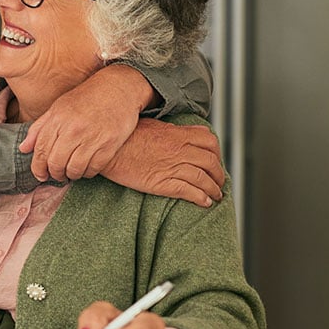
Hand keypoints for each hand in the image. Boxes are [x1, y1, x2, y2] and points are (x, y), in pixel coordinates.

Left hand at [19, 65, 150, 181]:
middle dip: (54, 174)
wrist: (118, 88)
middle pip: (56, 163)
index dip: (38, 167)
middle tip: (57, 175)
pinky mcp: (109, 145)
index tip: (40, 174)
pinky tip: (86, 168)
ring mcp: (92, 137)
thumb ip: (40, 128)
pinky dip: (87, 173)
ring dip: (70, 175)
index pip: (41, 150)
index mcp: (58, 118)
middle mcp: (73, 129)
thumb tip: (23, 148)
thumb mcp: (59, 107)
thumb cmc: (86, 98)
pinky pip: (93, 169)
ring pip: (74, 169)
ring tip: (71, 172)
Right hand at [102, 118, 223, 206]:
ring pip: (203, 178)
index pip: (209, 141)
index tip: (216, 159)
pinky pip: (189, 191)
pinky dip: (201, 198)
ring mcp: (172, 167)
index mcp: (177, 134)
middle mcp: (179, 149)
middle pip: (211, 162)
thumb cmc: (125, 136)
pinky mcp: (163, 183)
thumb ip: (170, 130)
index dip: (217, 152)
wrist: (108, 149)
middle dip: (219, 174)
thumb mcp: (151, 125)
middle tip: (219, 181)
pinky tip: (205, 203)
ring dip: (214, 189)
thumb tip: (180, 132)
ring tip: (216, 195)